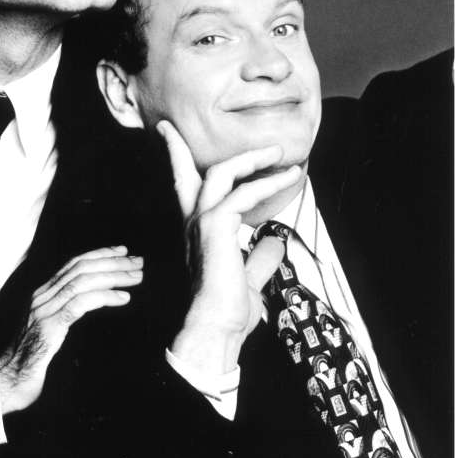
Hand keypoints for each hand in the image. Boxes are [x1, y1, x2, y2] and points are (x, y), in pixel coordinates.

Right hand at [0, 246, 142, 413]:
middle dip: (112, 262)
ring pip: (83, 281)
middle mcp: (42, 296)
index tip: (122, 251)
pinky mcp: (49, 326)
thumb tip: (91, 304)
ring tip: (136, 277)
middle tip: (138, 262)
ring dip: (113, 276)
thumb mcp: (50, 330)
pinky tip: (123, 297)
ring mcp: (44, 309)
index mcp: (43, 294)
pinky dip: (105, 296)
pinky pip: (81, 303)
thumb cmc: (31, 361)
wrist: (6, 382)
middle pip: (81, 268)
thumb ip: (65, 313)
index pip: (74, 264)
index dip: (99, 254)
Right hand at [157, 120, 300, 374]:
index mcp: (196, 231)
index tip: (169, 134)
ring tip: (278, 153)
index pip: (184, 187)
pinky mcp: (216, 225)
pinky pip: (245, 193)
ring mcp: (202, 221)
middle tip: (196, 128)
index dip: (178, 159)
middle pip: (190, 170)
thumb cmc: (226, 310)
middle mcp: (193, 221)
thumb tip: (274, 241)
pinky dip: (270, 182)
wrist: (215, 328)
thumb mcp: (248, 278)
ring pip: (222, 172)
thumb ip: (259, 257)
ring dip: (251, 158)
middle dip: (190, 145)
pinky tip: (290, 178)